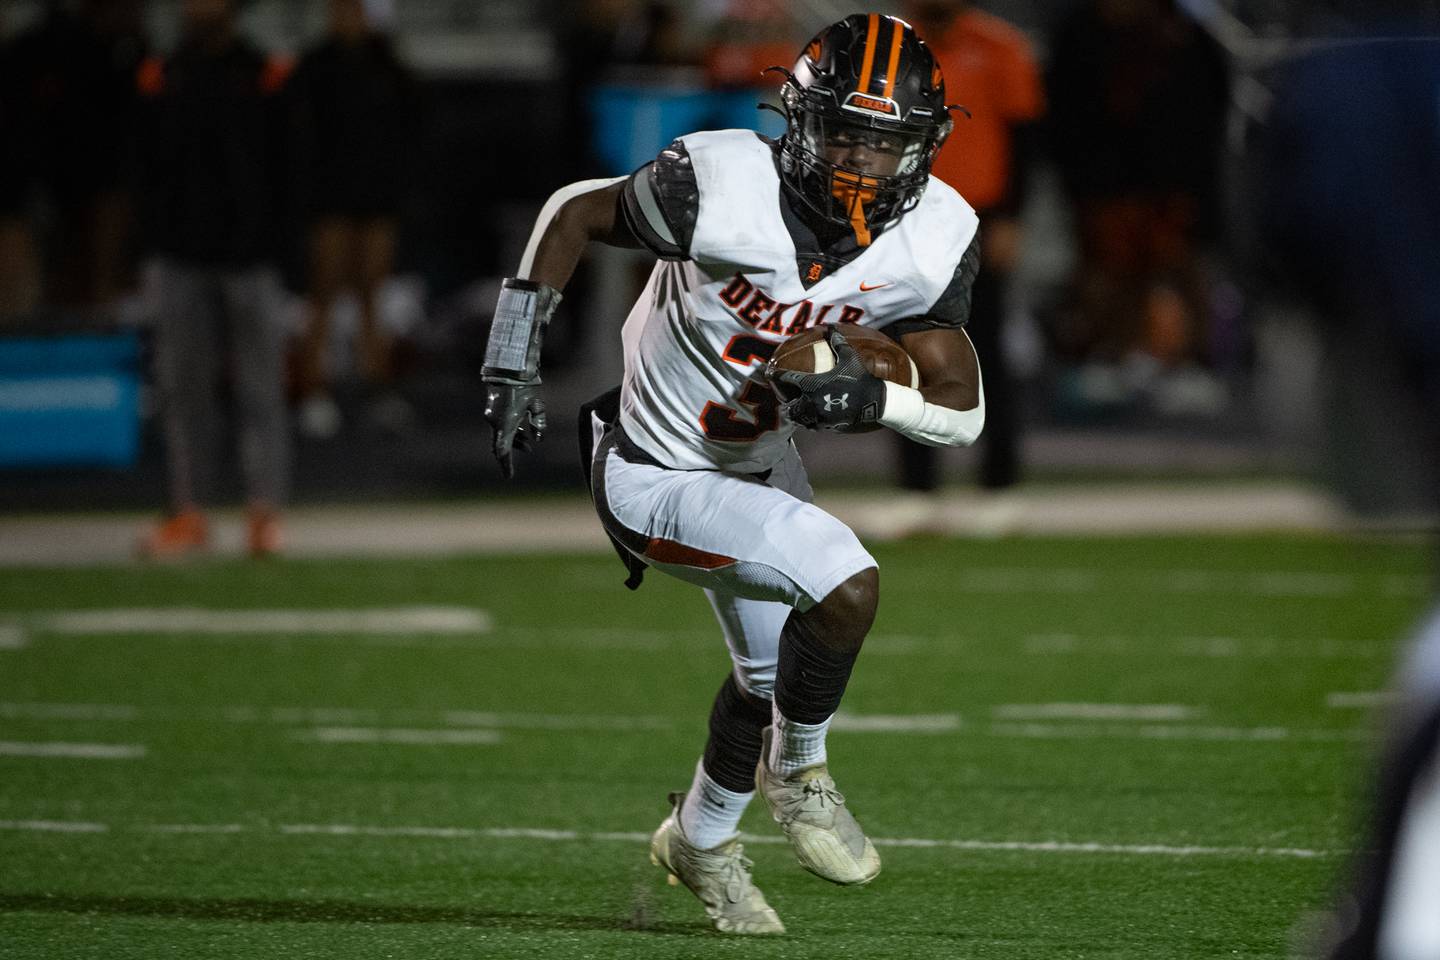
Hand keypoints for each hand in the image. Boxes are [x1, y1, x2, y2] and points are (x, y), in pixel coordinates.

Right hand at [483, 380, 545, 478]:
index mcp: (505, 424)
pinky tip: (522, 428)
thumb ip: (539, 423)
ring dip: (513, 440)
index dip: (506, 465)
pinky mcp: (491, 409)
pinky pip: (499, 426)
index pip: (503, 451)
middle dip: (513, 451)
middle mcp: (495, 422)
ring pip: (500, 435)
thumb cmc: (524, 386)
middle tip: (528, 450)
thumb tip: (539, 439)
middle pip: (500, 445)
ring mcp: (491, 415)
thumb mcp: (536, 405)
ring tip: (528, 439)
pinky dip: (509, 430)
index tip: (509, 476)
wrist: (507, 368)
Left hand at [769, 327, 885, 430]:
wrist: (872, 401)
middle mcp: (810, 400)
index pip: (787, 378)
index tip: (770, 374)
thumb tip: (831, 327)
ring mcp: (817, 415)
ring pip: (797, 417)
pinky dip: (807, 422)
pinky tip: (810, 418)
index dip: (776, 375)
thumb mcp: (849, 357)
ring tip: (796, 410)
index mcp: (812, 383)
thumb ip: (837, 343)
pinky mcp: (825, 425)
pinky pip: (810, 425)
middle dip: (786, 401)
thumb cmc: (859, 377)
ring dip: (795, 413)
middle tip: (787, 398)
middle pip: (789, 404)